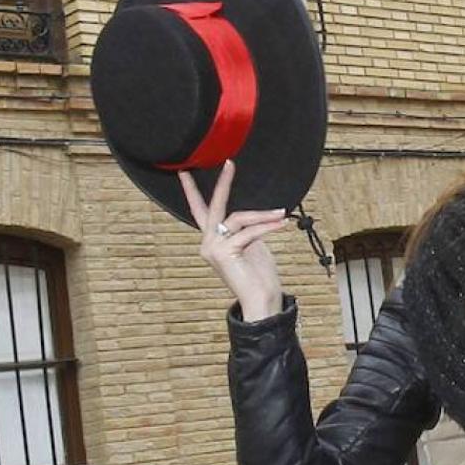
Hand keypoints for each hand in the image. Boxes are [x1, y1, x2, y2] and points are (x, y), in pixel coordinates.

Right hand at [179, 160, 288, 320]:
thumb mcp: (252, 246)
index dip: (192, 191)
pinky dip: (266, 226)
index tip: (184, 172)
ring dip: (262, 215)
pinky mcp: (224, 252)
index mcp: (212, 240)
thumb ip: (246, 230)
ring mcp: (213, 248)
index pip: (199, 211)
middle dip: (222, 184)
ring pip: (238, 218)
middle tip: (229, 164)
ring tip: (280, 213)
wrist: (261, 300)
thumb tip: (254, 216)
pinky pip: (248, 231)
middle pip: (213, 206)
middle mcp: (208, 243)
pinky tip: (280, 223)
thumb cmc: (259, 276)